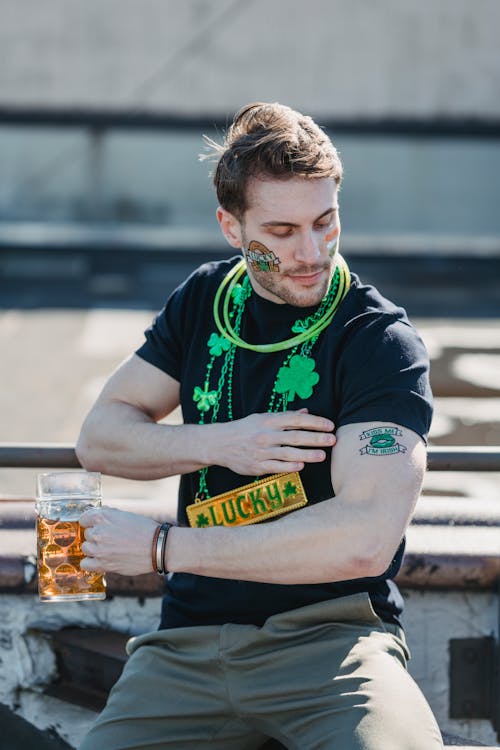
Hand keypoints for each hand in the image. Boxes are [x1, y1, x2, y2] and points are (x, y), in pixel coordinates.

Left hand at [79, 506, 157, 575]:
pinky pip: (86, 564)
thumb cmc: (144, 529)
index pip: (84, 519)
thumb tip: (97, 516)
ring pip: (86, 548)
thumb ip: (108, 515)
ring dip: (95, 549)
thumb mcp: (125, 515)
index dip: (91, 523)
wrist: (157, 547)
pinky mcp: (103, 564)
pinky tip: (101, 560)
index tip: (97, 526)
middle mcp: (99, 532)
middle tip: (111, 538)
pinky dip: (91, 562)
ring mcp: (99, 549)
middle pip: (87, 534)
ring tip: (109, 549)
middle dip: (97, 536)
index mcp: (103, 516)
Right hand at [211, 409, 335, 475]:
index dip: (315, 422)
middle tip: (332, 440)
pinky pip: (276, 467)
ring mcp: (261, 451)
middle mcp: (266, 435)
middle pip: (295, 436)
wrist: (219, 444)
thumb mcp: (262, 418)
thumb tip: (306, 412)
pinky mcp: (257, 466)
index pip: (296, 419)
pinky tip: (302, 466)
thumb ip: (285, 417)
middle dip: (316, 438)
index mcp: (268, 421)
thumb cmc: (244, 429)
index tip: (330, 425)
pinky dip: (289, 467)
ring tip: (322, 456)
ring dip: (307, 455)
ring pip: (288, 454)